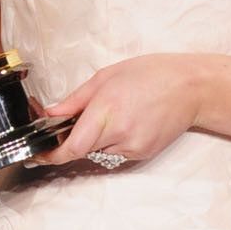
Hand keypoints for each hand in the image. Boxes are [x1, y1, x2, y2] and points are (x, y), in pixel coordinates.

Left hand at [28, 53, 208, 166]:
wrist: (192, 87)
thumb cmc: (152, 74)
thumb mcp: (106, 77)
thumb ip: (75, 100)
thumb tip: (51, 113)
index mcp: (107, 110)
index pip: (72, 147)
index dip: (52, 155)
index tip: (38, 155)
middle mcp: (119, 133)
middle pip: (83, 149)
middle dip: (76, 137)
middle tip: (86, 117)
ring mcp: (133, 147)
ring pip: (100, 151)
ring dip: (97, 138)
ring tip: (117, 112)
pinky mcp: (143, 153)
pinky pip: (117, 153)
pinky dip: (114, 141)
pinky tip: (130, 120)